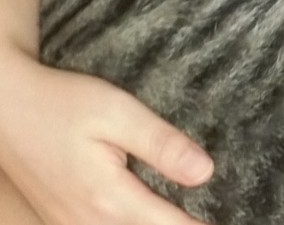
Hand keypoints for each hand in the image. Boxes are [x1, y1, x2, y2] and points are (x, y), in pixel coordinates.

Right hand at [0, 46, 212, 224]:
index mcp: (110, 199)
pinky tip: (147, 210)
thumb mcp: (119, 113)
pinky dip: (130, 224)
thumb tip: (205, 173)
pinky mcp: (62, 219)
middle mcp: (88, 223)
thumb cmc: (63, 104)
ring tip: (185, 210)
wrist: (6, 107)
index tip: (226, 219)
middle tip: (211, 211)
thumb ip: (162, 145)